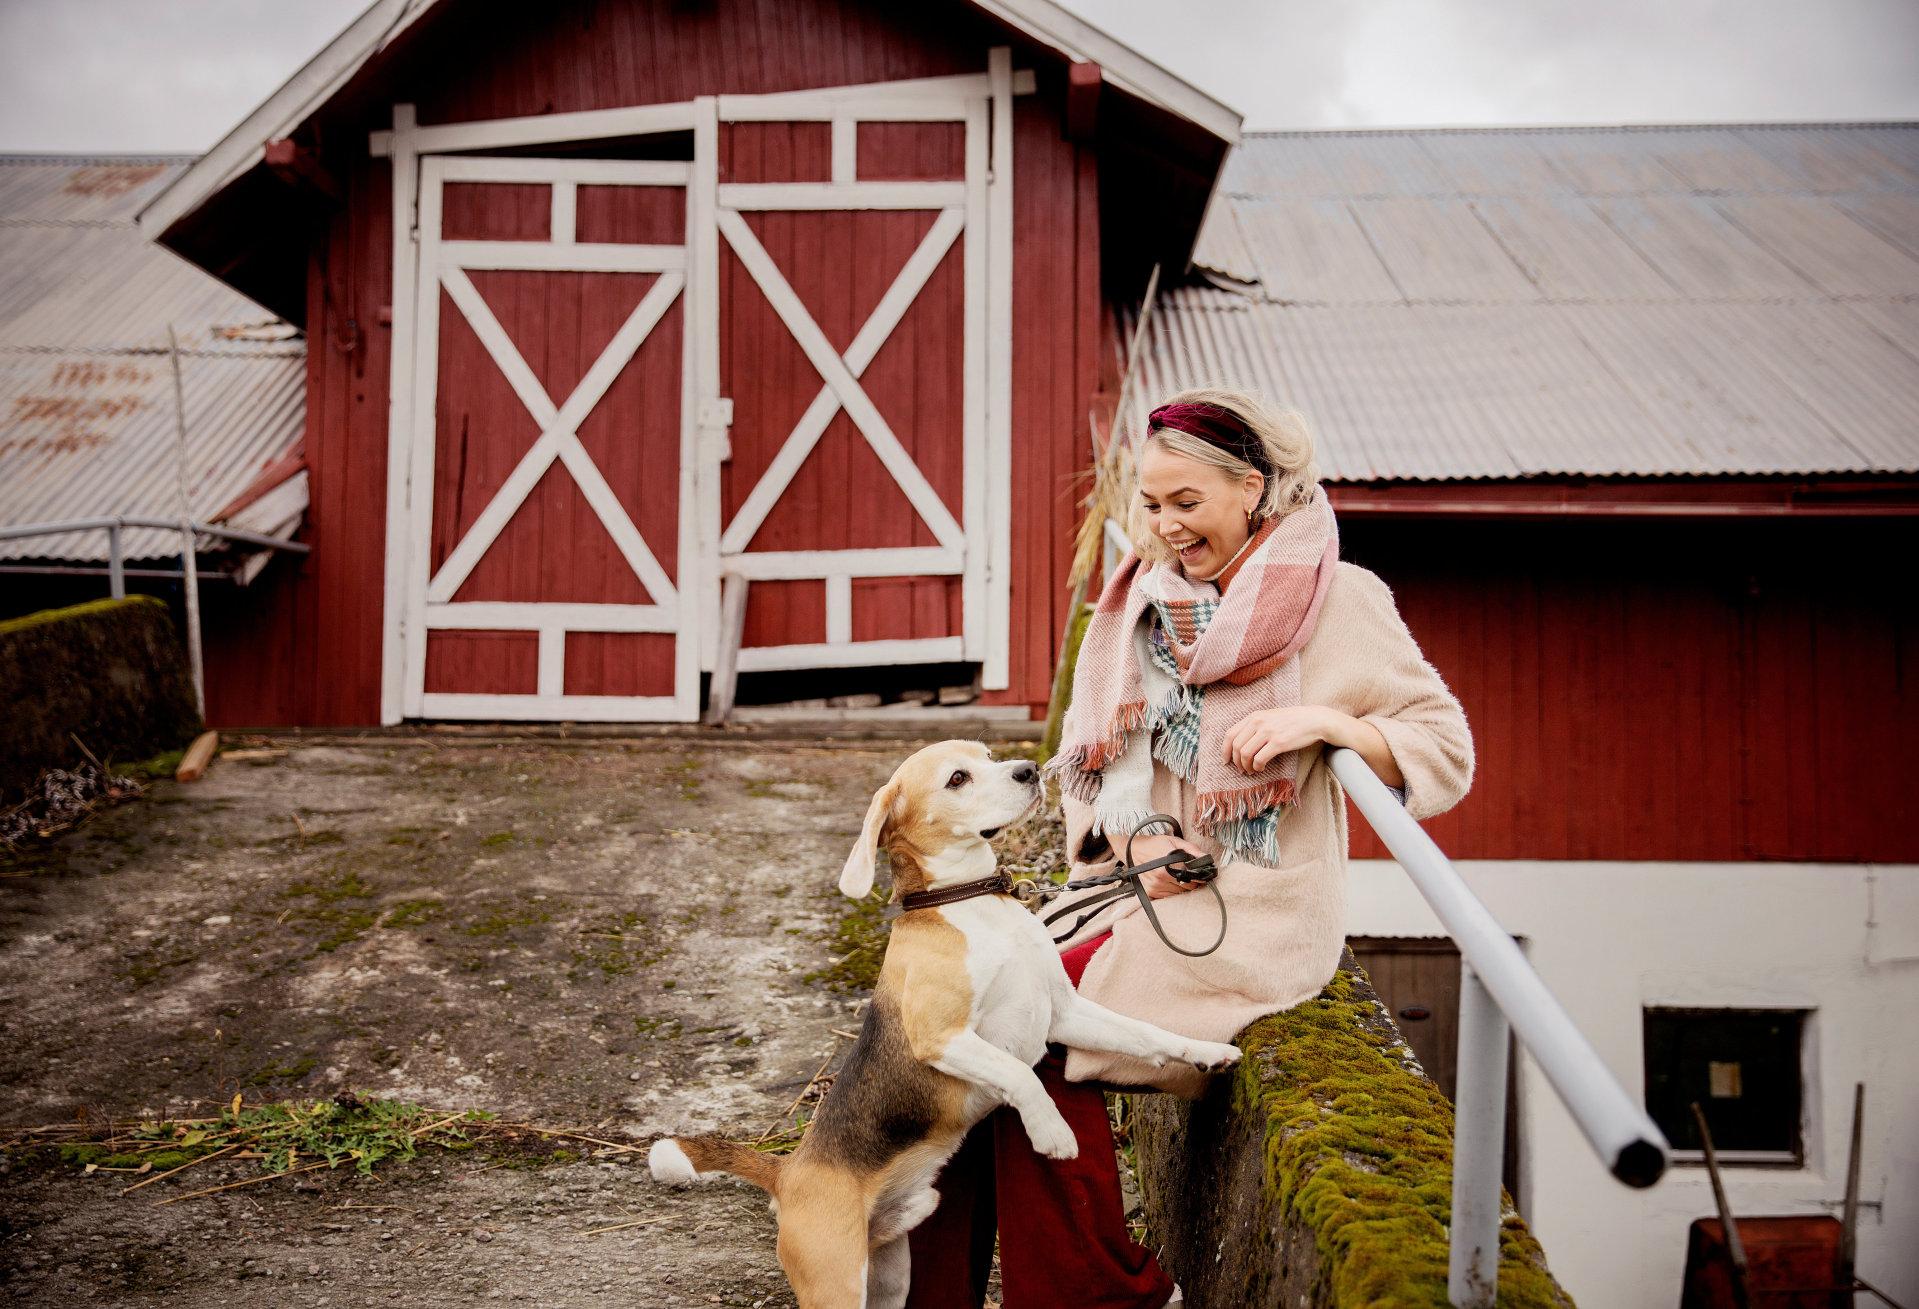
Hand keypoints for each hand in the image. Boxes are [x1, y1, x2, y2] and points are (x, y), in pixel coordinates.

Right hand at [1124, 833, 1206, 898]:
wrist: (1132, 850)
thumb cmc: (1154, 844)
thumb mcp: (1174, 841)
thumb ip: (1192, 850)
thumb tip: (1206, 858)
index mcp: (1170, 865)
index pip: (1194, 879)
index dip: (1200, 877)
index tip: (1200, 874)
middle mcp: (1162, 877)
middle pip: (1188, 888)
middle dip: (1191, 882)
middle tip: (1187, 874)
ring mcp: (1156, 886)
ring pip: (1179, 894)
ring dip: (1181, 888)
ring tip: (1176, 876)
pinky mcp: (1150, 892)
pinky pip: (1168, 897)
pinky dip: (1171, 891)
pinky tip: (1168, 882)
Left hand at [1223, 705, 1348, 773]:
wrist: (1314, 720)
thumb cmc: (1292, 720)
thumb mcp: (1269, 717)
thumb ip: (1255, 726)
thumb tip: (1240, 744)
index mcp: (1254, 716)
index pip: (1230, 734)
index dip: (1225, 750)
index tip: (1226, 761)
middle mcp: (1258, 722)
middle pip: (1236, 746)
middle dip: (1236, 762)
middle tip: (1241, 770)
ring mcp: (1268, 732)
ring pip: (1245, 754)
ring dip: (1246, 766)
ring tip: (1251, 770)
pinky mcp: (1279, 742)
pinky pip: (1259, 759)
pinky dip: (1257, 767)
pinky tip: (1261, 769)